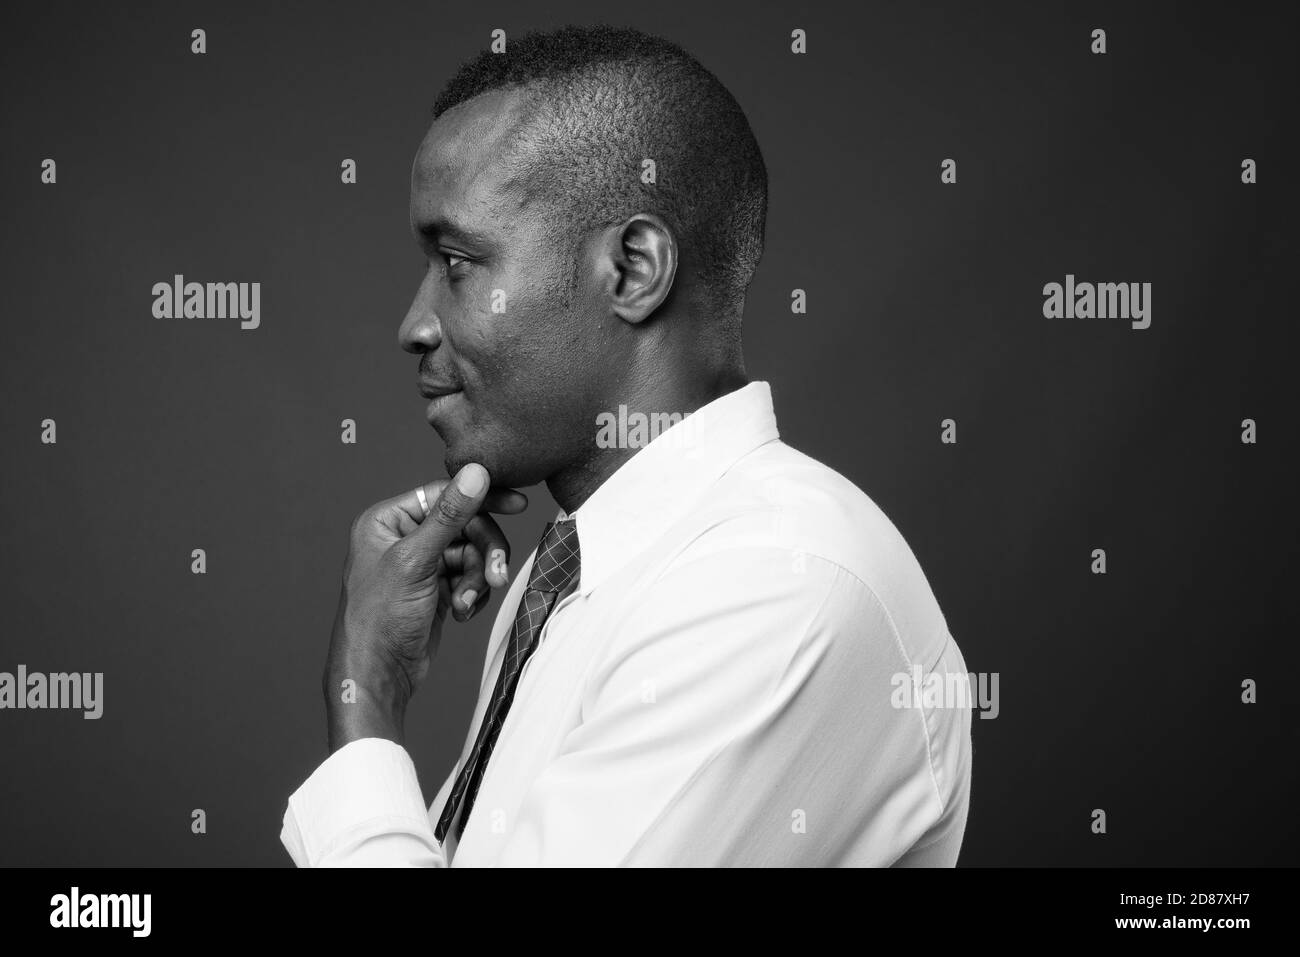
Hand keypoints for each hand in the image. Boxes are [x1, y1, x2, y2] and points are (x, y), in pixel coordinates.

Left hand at [323, 463, 527, 750]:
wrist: (378, 675)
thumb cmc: (379, 618)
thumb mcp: (416, 560)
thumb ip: (450, 515)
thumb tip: (476, 472)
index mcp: (387, 521)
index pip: (444, 496)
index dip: (482, 500)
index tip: (517, 504)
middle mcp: (402, 538)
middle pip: (465, 527)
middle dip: (483, 553)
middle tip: (497, 574)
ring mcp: (420, 564)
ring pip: (471, 554)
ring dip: (477, 579)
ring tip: (468, 602)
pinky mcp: (435, 588)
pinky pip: (468, 577)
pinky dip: (471, 594)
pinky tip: (460, 613)